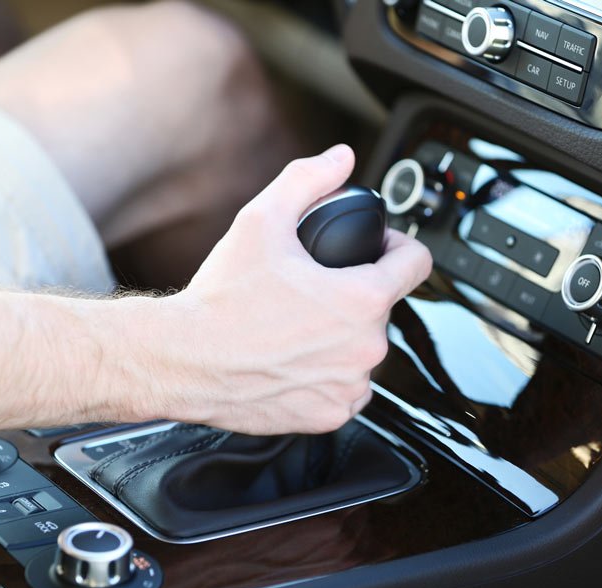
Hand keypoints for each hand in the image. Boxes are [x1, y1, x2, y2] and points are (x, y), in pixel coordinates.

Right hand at [132, 145, 431, 433]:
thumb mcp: (262, 220)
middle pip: (384, 308)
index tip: (378, 250)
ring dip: (344, 337)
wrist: (184, 362)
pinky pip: (346, 387)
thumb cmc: (221, 300)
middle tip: (314, 290)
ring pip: (364, 350)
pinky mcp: (330, 415)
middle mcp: (365, 348)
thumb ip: (307, 180)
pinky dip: (329, 374)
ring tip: (300, 326)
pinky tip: (295, 360)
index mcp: (362, 299)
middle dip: (357, 294)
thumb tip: (340, 159)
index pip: (417, 263)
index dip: (398, 247)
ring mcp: (349, 386)